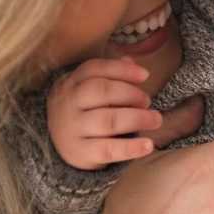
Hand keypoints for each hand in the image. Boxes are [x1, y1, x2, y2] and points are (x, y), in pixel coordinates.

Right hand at [47, 57, 162, 167]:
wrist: (57, 144)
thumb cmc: (85, 110)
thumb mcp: (91, 90)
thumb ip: (112, 75)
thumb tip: (131, 61)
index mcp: (72, 83)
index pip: (94, 69)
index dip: (121, 70)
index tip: (145, 75)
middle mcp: (69, 104)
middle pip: (100, 91)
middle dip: (130, 93)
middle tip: (147, 101)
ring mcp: (72, 129)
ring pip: (106, 121)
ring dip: (136, 118)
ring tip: (155, 120)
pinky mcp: (80, 153)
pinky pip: (107, 150)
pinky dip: (130, 148)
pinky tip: (148, 145)